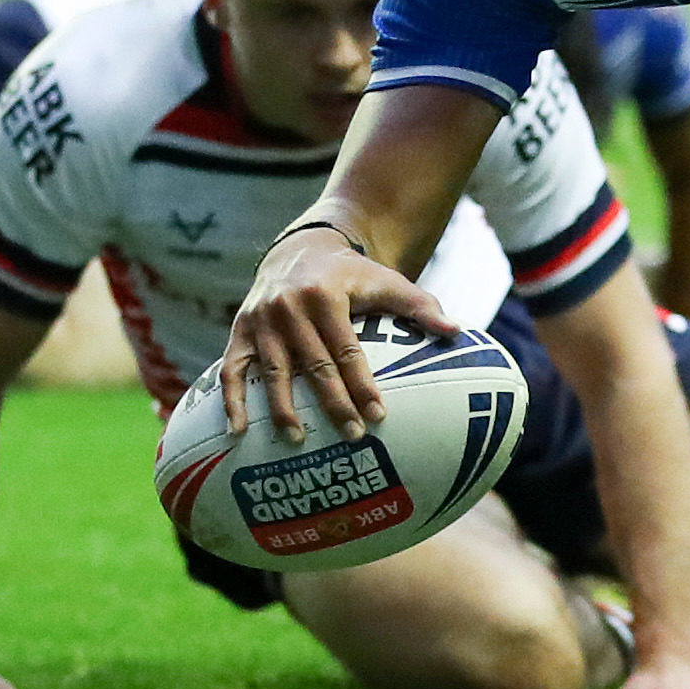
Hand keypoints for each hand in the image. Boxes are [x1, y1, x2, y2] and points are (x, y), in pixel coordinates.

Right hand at [223, 225, 446, 441]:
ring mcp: (261, 320)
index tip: (379, 414)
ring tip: (298, 440)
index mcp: (325, 296)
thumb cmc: (351, 274)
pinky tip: (239, 430)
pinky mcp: (240, 331)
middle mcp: (289, 307)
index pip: (347, 349)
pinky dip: (232, 400)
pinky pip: (232, 369)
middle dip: (332, 403)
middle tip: (352, 435)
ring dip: (283, 408)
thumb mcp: (385, 280)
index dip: (362, 383)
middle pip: (313, 364)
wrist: (301, 248)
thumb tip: (457, 331)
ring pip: (273, 371)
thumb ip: (420, 305)